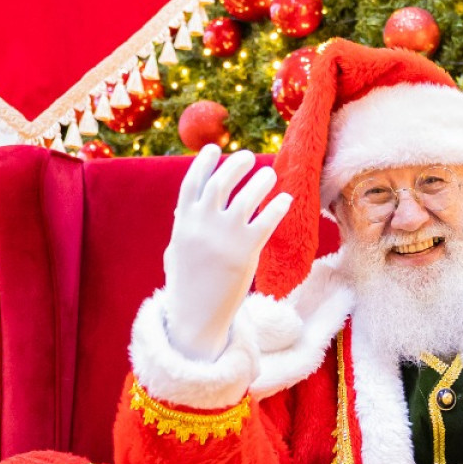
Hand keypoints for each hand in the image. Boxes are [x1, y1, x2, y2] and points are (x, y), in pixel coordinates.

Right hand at [161, 146, 293, 361]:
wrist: (197, 315)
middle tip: (247, 157)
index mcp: (184, 223)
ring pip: (247, 197)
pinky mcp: (246, 251)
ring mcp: (225, 237)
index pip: (193, 183)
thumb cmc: (186, 284)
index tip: (215, 148)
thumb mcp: (176, 251)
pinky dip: (277, 206)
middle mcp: (203, 225)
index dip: (204, 162)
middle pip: (221, 182)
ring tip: (269, 174)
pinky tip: (286, 199)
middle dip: (235, 164)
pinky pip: (266, 221)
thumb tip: (182, 208)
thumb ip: (182, 227)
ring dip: (260, 181)